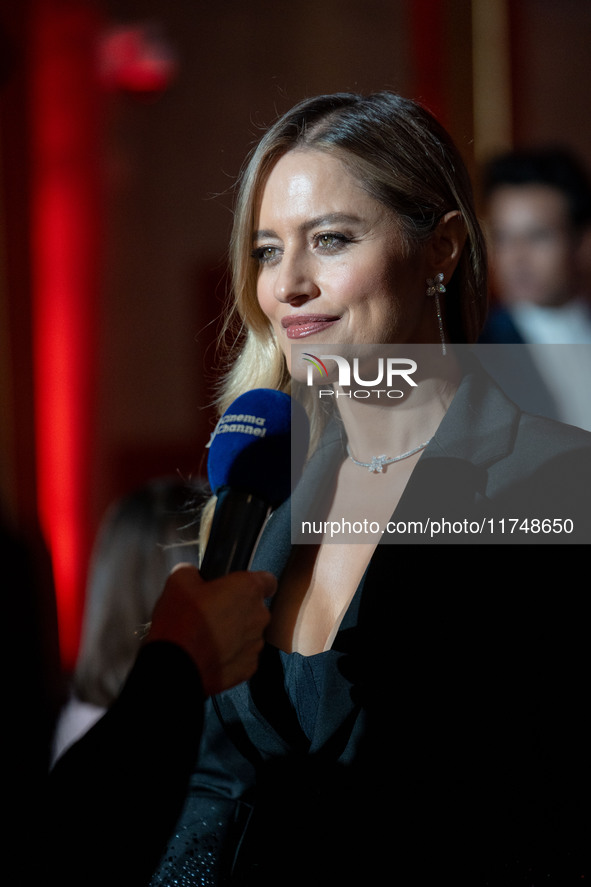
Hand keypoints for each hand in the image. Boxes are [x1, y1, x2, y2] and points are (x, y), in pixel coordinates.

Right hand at [146, 564, 275, 694]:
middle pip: (255, 609)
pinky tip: (210, 655)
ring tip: (207, 637)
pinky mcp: (249, 668)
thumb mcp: (179, 581)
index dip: (254, 583)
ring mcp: (256, 644)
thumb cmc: (181, 622)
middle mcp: (259, 616)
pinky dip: (230, 655)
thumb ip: (194, 572)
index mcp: (248, 589)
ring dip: (235, 634)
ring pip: (249, 634)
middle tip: (212, 613)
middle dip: (238, 610)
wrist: (175, 666)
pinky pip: (243, 656)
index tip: (240, 588)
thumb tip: (194, 575)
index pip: (267, 581)